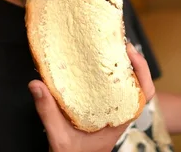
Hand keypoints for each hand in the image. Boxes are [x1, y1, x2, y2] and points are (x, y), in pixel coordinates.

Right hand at [28, 43, 154, 151]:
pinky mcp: (102, 114)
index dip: (143, 70)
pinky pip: (112, 92)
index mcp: (118, 120)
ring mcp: (112, 114)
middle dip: (132, 61)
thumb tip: (36, 84)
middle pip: (138, 84)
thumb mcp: (60, 138)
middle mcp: (119, 114)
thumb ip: (48, 112)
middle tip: (118, 43)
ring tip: (109, 49)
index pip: (145, 93)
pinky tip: (96, 68)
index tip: (130, 51)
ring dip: (121, 68)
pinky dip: (108, 78)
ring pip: (126, 86)